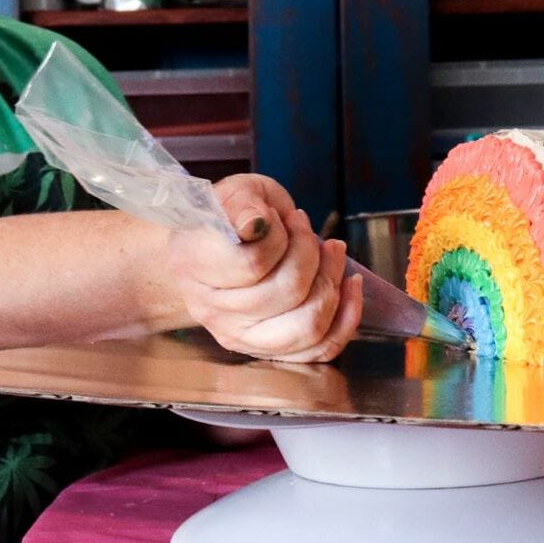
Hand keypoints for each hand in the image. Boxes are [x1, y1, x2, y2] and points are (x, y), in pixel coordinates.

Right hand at [169, 175, 362, 361]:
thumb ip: (242, 203)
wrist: (222, 245)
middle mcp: (211, 309)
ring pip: (307, 325)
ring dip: (331, 281)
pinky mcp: (269, 351)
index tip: (279, 217)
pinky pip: (320, 349)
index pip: (252, 265)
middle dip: (311, 252)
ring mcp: (239, 336)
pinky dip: (347, 315)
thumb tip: (255, 224)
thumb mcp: (237, 191)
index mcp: (193, 264)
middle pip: (287, 293)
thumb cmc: (232, 215)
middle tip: (306, 227)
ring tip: (331, 251)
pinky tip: (350, 284)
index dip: (280, 238)